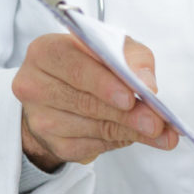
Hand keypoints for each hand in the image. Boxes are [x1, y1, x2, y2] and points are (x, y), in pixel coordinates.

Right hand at [13, 32, 177, 170]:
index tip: (131, 97)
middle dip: (126, 114)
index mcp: (45, 51)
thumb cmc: (91, 62)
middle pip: (85, 102)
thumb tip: (147, 85)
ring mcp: (40, 118)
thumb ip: (133, 59)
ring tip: (159, 132)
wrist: (62, 90)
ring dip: (129, 131)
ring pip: (92, 128)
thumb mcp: (114, 47)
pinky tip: (136, 136)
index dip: (104, 84)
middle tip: (156, 122)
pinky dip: (118, 142)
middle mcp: (34, 85)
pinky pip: (91, 147)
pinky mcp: (53, 143)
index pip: (75, 67)